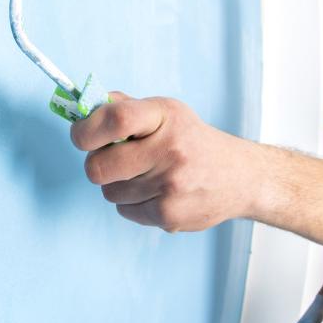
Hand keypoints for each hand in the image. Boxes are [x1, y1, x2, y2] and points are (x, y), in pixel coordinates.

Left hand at [70, 93, 253, 231]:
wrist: (242, 178)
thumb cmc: (193, 142)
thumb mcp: (167, 113)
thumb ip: (125, 108)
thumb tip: (83, 108)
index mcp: (166, 116)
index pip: (115, 119)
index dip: (86, 129)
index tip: (81, 135)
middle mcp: (171, 149)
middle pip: (99, 167)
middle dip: (96, 164)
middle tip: (111, 160)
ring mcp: (171, 185)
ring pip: (109, 191)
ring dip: (117, 185)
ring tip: (144, 176)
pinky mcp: (170, 214)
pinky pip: (124, 210)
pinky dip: (133, 203)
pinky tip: (156, 193)